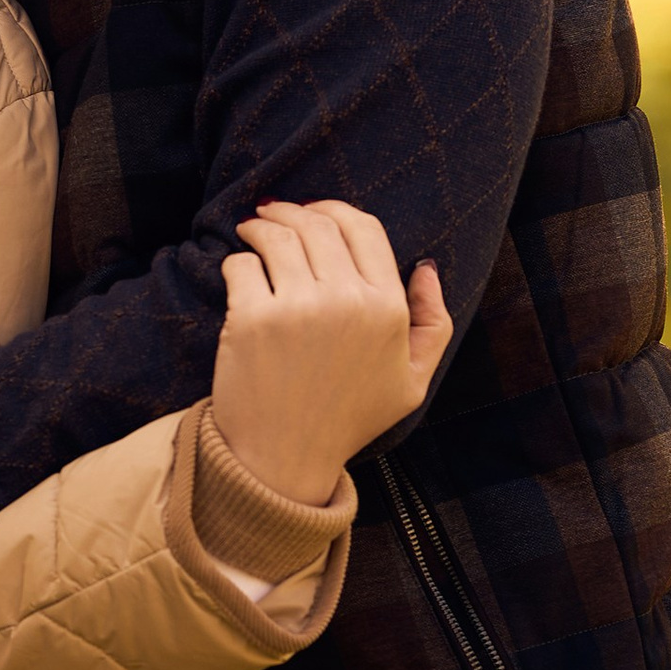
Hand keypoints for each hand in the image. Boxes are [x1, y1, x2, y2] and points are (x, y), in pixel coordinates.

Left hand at [208, 202, 448, 506]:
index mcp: (388, 310)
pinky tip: (240, 272)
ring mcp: (298, 309)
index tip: (313, 212)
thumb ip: (433, 324)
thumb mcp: (412, 382)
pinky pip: (241, 264)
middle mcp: (348, 302)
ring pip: (276, 236)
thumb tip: (427, 268)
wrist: (285, 460)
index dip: (334, 210)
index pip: (363, 228)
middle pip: (317, 224)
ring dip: (260, 226)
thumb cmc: (348, 419)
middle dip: (291, 211)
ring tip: (252, 231)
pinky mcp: (252, 320)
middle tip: (273, 214)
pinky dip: (237, 261)